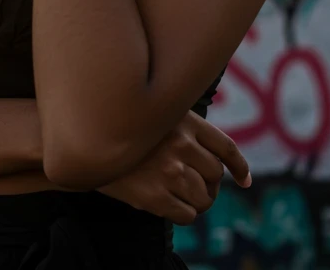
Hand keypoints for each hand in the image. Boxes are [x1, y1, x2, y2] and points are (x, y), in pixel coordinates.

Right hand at [97, 111, 250, 224]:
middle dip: (211, 184)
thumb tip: (216, 161)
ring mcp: (169, 171)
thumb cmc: (123, 129)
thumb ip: (184, 129)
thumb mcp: (156, 115)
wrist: (86, 144)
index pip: (225, 147)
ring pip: (205, 198)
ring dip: (200, 201)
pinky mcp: (155, 196)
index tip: (244, 180)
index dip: (239, 167)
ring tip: (185, 197)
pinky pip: (188, 215)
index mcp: (184, 120)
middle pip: (216, 174)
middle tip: (199, 186)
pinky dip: (186, 213)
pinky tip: (174, 206)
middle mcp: (180, 144)